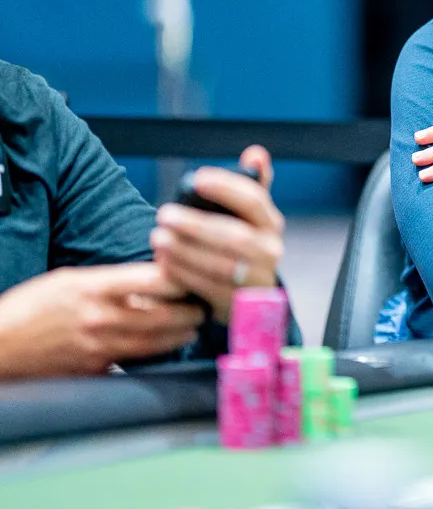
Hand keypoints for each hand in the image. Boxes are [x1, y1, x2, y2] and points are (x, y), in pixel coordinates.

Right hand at [0, 263, 203, 378]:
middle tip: (203, 306)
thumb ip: (112, 280)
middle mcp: (101, 317)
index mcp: (95, 288)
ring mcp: (99, 346)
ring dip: (180, 334)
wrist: (0, 345)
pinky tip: (166, 346)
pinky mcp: (96, 368)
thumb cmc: (33, 306)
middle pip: (163, 315)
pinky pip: (134, 360)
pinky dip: (154, 353)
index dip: (181, 278)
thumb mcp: (71, 280)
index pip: (153, 280)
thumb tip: (151, 278)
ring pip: (155, 342)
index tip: (195, 274)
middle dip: (190, 311)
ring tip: (192, 327)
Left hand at [150, 146, 284, 323]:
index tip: (198, 178)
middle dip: (197, 225)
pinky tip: (164, 263)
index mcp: (270, 223)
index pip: (254, 200)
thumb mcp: (249, 217)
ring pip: (220, 264)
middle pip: (234, 236)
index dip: (227, 188)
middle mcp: (270, 251)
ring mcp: (256, 279)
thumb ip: (251, 185)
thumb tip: (256, 152)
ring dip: (185, 251)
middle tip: (163, 214)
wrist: (250, 295)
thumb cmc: (242, 246)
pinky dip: (184, 274)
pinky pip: (209, 288)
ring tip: (158, 239)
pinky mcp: (238, 303)